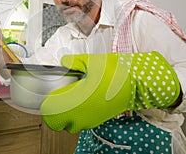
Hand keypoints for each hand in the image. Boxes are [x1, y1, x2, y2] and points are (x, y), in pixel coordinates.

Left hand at [40, 51, 180, 132]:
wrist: (138, 83)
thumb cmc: (117, 72)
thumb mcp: (92, 61)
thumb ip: (73, 61)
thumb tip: (64, 61)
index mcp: (76, 100)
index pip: (51, 112)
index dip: (46, 105)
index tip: (48, 95)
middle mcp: (82, 114)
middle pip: (58, 123)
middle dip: (54, 112)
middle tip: (56, 97)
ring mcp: (90, 119)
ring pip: (69, 125)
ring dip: (64, 115)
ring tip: (67, 99)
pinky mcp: (98, 120)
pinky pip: (81, 123)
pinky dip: (75, 116)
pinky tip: (80, 101)